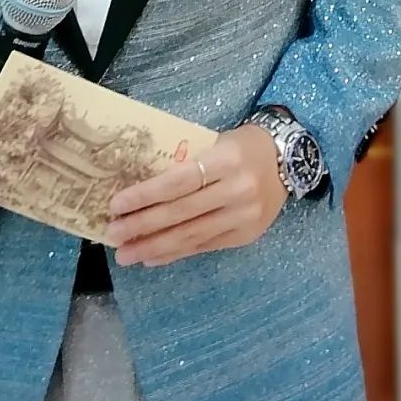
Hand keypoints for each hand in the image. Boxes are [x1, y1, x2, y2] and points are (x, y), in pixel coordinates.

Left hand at [104, 124, 288, 267]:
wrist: (287, 159)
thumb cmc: (241, 146)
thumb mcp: (215, 143)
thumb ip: (186, 165)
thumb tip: (140, 190)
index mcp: (226, 160)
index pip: (178, 181)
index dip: (145, 195)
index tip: (116, 205)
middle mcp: (237, 191)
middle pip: (181, 212)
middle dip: (142, 226)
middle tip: (113, 235)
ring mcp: (244, 217)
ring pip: (191, 235)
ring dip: (154, 246)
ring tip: (126, 254)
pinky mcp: (246, 235)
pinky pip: (204, 246)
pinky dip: (176, 252)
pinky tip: (153, 257)